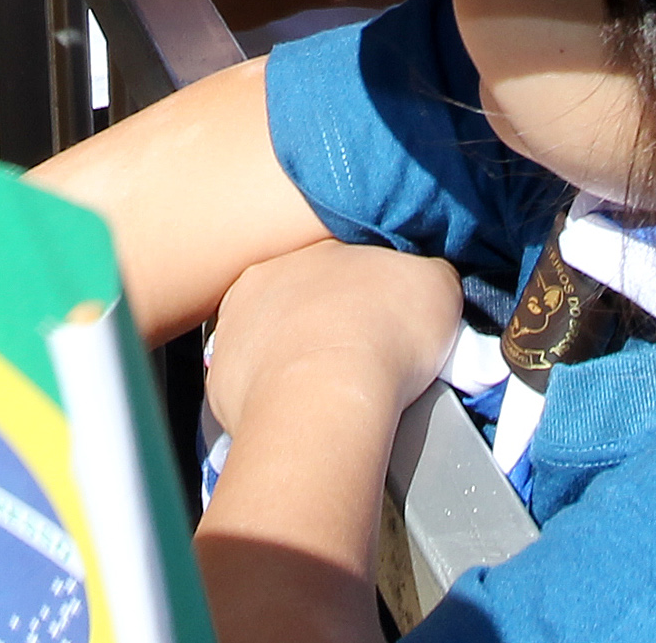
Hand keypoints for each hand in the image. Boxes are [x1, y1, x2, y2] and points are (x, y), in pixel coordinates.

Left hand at [204, 241, 462, 438]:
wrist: (328, 396)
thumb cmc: (384, 333)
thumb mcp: (436, 285)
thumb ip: (427, 275)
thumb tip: (424, 282)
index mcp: (318, 246)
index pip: (342, 259)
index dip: (366, 288)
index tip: (382, 317)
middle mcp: (266, 276)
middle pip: (299, 294)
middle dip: (323, 318)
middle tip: (356, 352)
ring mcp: (235, 326)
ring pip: (268, 336)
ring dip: (291, 355)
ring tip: (329, 388)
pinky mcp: (219, 377)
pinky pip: (248, 383)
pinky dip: (271, 395)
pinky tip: (301, 410)